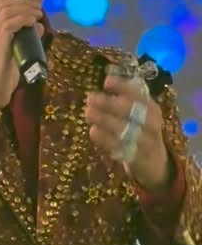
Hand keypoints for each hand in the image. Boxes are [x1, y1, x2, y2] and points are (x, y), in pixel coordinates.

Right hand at [0, 0, 43, 117]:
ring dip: (24, 9)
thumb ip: (22, 41)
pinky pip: (8, 26)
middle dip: (20, 0)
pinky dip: (22, 20)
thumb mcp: (10, 56)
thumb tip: (38, 27)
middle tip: (36, 4)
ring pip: (5, 12)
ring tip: (37, 12)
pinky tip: (32, 21)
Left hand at [84, 74, 171, 191]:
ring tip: (88, 112)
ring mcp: (146, 142)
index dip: (123, 87)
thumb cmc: (142, 132)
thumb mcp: (141, 115)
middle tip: (90, 98)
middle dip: (110, 103)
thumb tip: (106, 82)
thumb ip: (127, 101)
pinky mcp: (138, 159)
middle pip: (132, 112)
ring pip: (126, 129)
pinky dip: (106, 139)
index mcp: (152, 109)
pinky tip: (93, 131)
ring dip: (105, 120)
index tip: (106, 82)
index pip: (140, 95)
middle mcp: (152, 124)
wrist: (156, 163)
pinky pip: (121, 148)